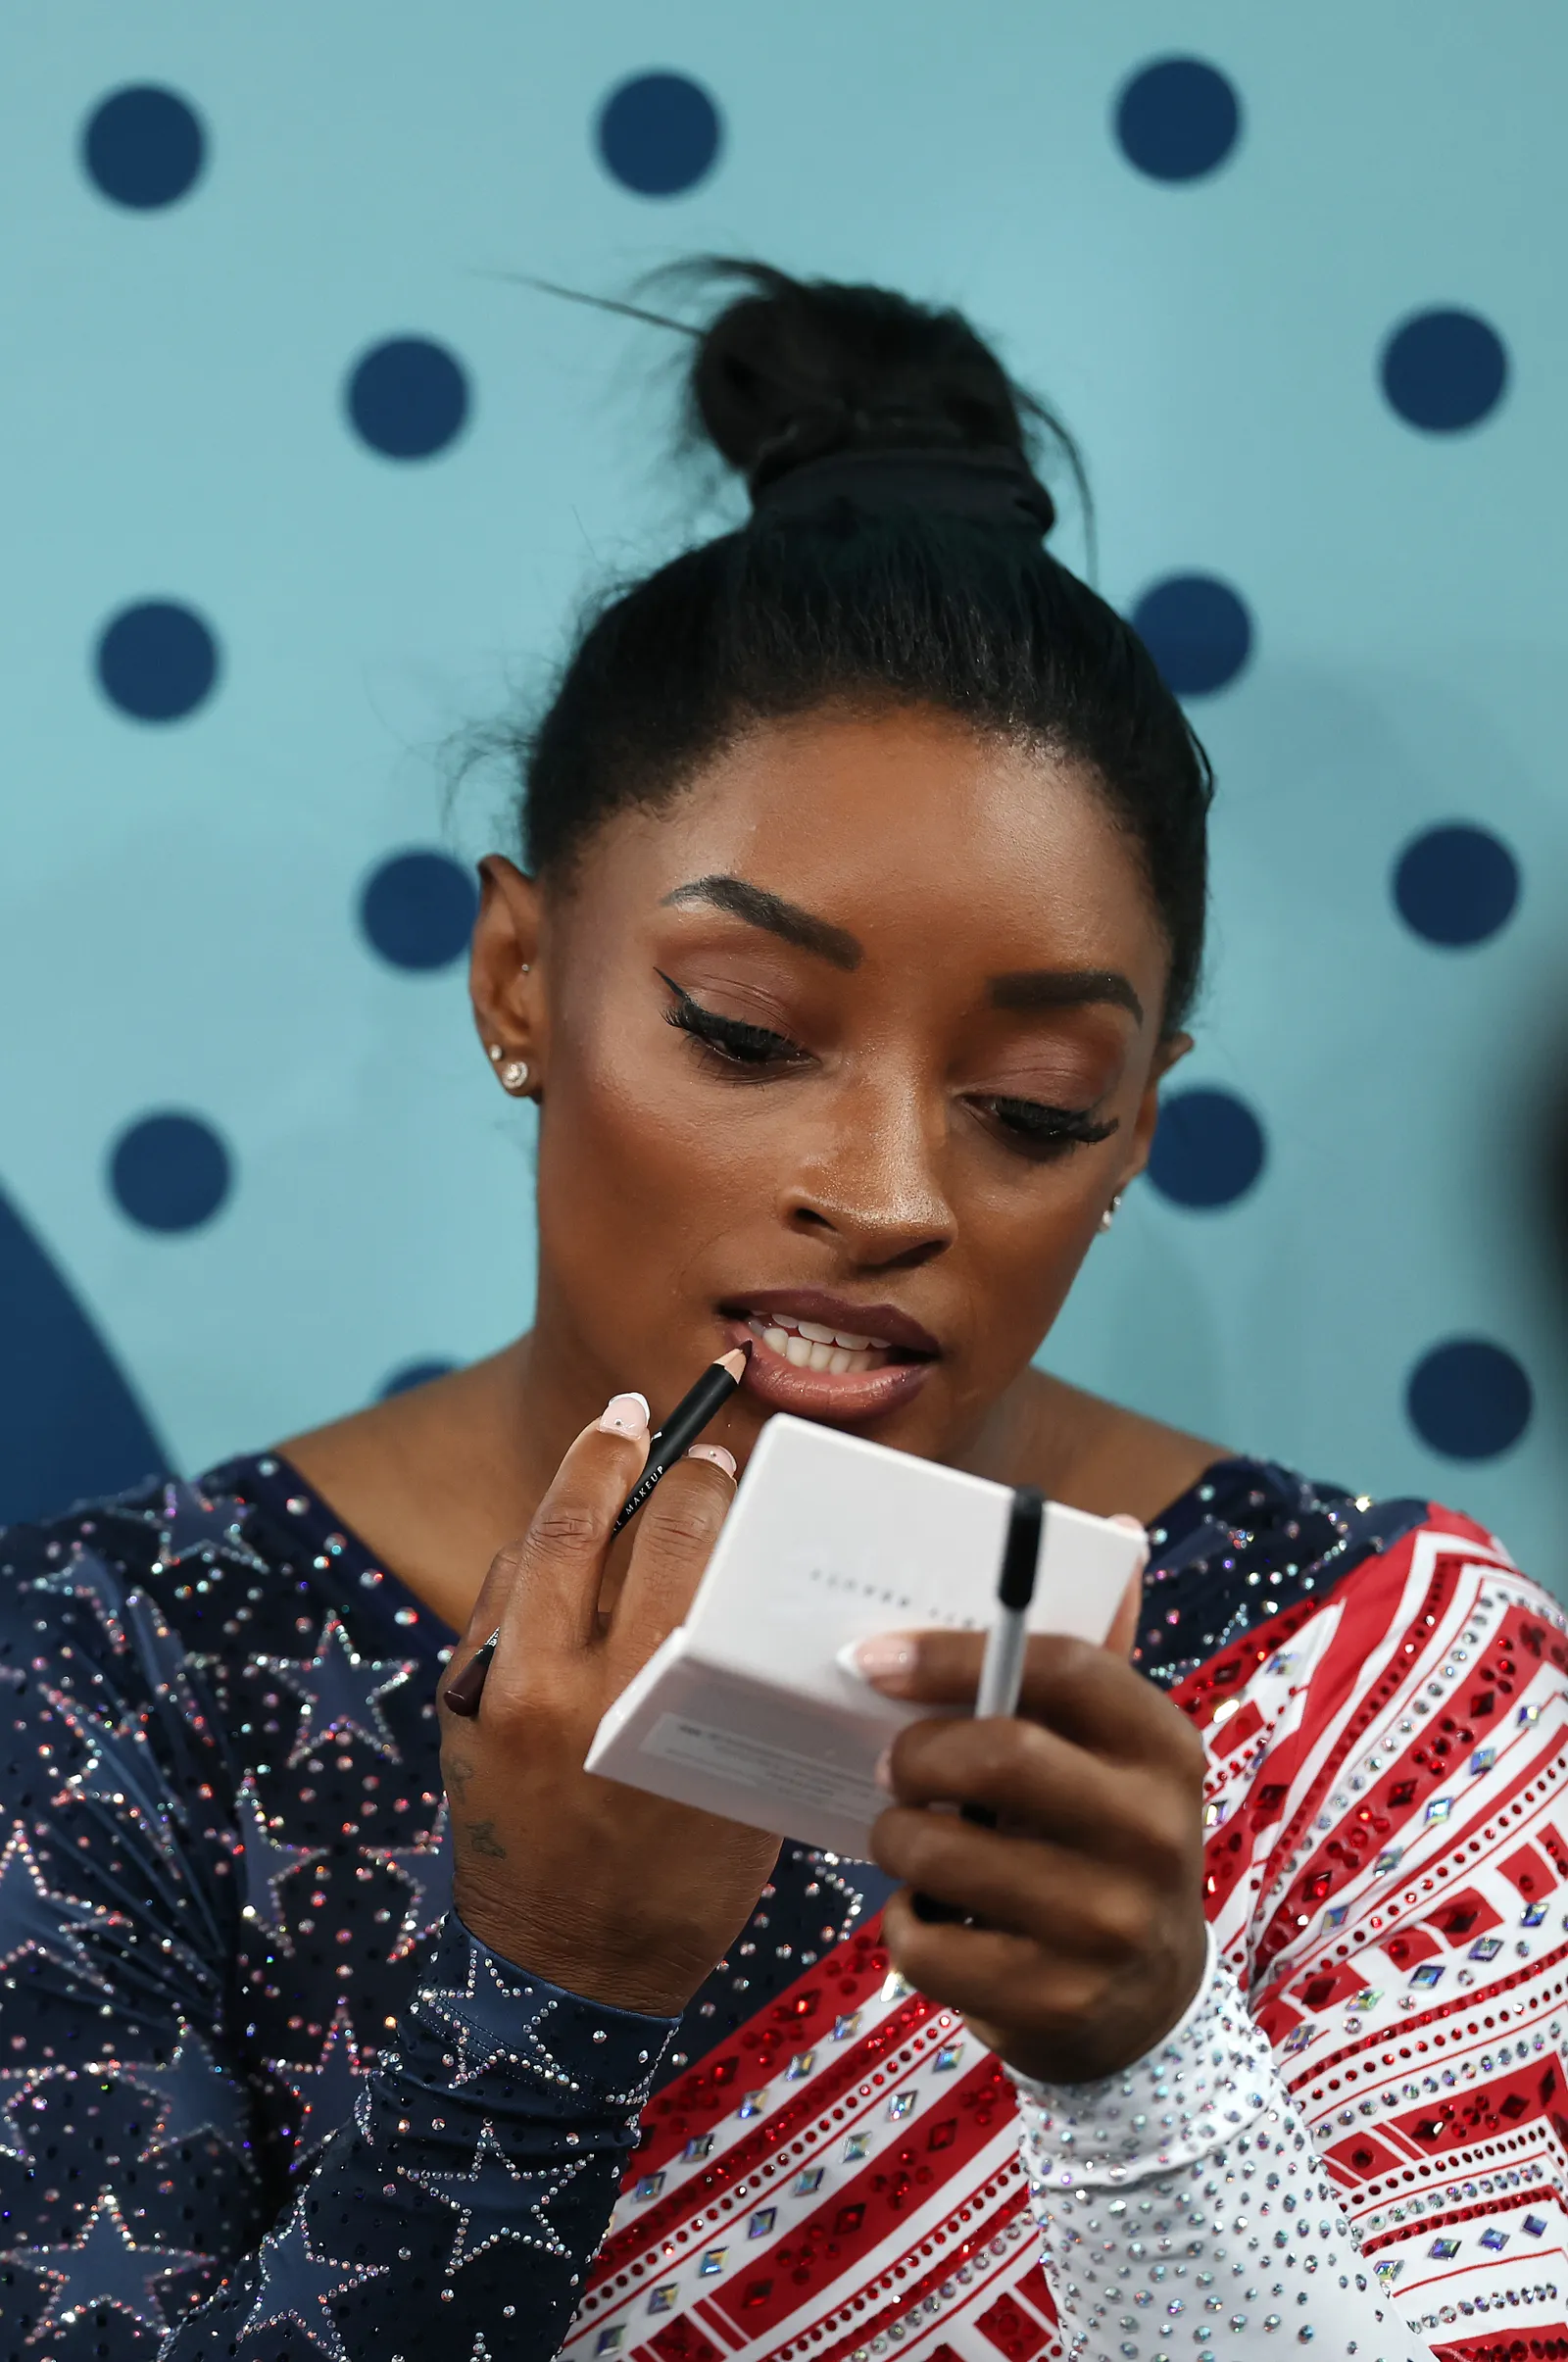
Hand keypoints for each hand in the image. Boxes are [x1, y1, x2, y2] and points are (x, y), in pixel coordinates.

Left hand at [437, 1398, 779, 2016]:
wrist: (564, 1984)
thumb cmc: (680, 1890)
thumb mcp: (732, 1781)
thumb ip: (727, 1676)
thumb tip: (743, 1573)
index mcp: (642, 1703)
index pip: (678, 1548)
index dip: (704, 1485)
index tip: (724, 1457)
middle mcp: (555, 1684)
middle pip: (584, 1519)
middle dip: (623, 1450)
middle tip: (649, 1415)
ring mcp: (492, 1690)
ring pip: (529, 1547)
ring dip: (571, 1491)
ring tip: (608, 1445)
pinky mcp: (458, 1703)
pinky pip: (498, 1597)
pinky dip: (535, 1557)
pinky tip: (567, 1542)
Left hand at [864, 1631, 1207, 2082]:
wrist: (1148, 2004)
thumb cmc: (1100, 1841)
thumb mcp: (1115, 1754)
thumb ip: (1092, 1652)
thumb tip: (1113, 1526)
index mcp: (1165, 1748)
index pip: (1065, 1664)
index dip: (956, 1654)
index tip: (876, 1661)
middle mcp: (1154, 1833)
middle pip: (1000, 1755)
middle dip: (916, 1756)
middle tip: (890, 1767)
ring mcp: (1110, 1926)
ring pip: (944, 1852)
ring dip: (897, 1840)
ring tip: (908, 1840)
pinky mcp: (1058, 2002)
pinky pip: (927, 1943)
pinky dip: (904, 1927)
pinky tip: (934, 1920)